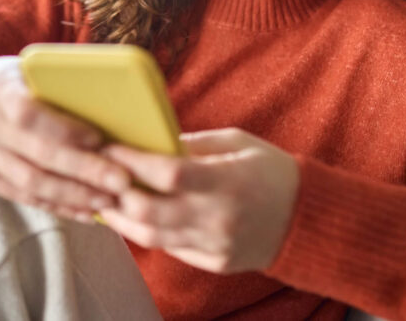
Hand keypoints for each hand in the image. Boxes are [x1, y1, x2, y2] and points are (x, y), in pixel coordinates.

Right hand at [0, 56, 130, 221]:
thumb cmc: (10, 80)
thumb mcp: (28, 69)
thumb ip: (59, 84)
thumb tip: (113, 101)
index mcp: (0, 93)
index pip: (30, 116)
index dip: (65, 130)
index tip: (99, 139)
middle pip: (38, 157)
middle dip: (83, 172)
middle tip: (121, 181)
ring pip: (32, 184)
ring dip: (74, 196)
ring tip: (109, 200)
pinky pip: (24, 197)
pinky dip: (58, 206)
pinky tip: (86, 212)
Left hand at [98, 128, 299, 273]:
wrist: (307, 218)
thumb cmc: (273, 171)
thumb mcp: (239, 143)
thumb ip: (195, 144)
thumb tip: (151, 142)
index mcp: (228, 181)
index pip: (168, 173)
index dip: (132, 161)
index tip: (109, 147)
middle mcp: (219, 218)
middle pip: (150, 211)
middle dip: (116, 193)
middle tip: (97, 176)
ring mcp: (216, 245)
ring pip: (152, 237)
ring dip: (121, 219)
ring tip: (104, 201)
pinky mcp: (214, 262)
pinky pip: (171, 249)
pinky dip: (148, 233)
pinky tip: (134, 218)